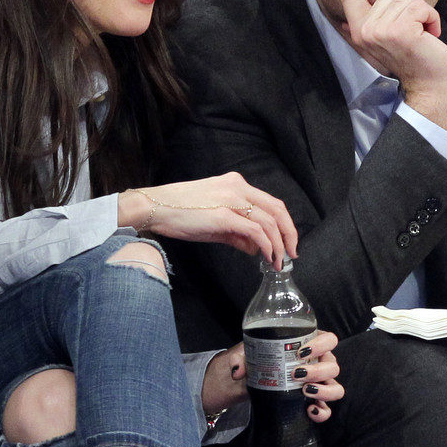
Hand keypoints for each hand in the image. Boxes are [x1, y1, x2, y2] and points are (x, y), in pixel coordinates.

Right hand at [118, 174, 296, 266]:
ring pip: (269, 222)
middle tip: (291, 254)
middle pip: (277, 209)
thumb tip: (257, 248)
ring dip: (277, 245)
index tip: (288, 243)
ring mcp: (231, 199)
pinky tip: (266, 256)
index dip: (284, 224)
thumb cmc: (181, 213)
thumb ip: (238, 233)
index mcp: (236, 184)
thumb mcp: (215, 222)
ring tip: (278, 262)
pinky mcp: (224, 214)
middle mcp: (238, 188)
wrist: (156, 207)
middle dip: (289, 234)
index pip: (271, 203)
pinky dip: (265, 245)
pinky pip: (255, 230)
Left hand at [201, 331, 343, 421]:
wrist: (253, 381)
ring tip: (305, 391)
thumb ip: (241, 357)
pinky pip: (327, 409)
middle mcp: (321, 364)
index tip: (301, 352)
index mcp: (312, 345)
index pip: (329, 340)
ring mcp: (320, 384)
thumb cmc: (259, 359)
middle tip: (296, 374)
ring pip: (336, 388)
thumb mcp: (248, 353)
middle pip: (333, 366)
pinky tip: (310, 410)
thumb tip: (238, 370)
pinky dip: (322, 412)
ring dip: (324, 390)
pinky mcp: (315, 402)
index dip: (321, 344)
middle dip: (318, 371)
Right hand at [331, 0, 446, 132]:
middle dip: (412, 7)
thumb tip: (356, 18)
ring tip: (421, 37)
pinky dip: (432, 20)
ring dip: (423, 15)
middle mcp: (365, 30)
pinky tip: (429, 38)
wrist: (432, 85)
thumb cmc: (417, 59)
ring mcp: (380, 32)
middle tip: (414, 34)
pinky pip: (421, 7)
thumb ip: (377, 22)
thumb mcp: (391, 36)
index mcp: (361, 29)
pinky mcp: (399, 32)